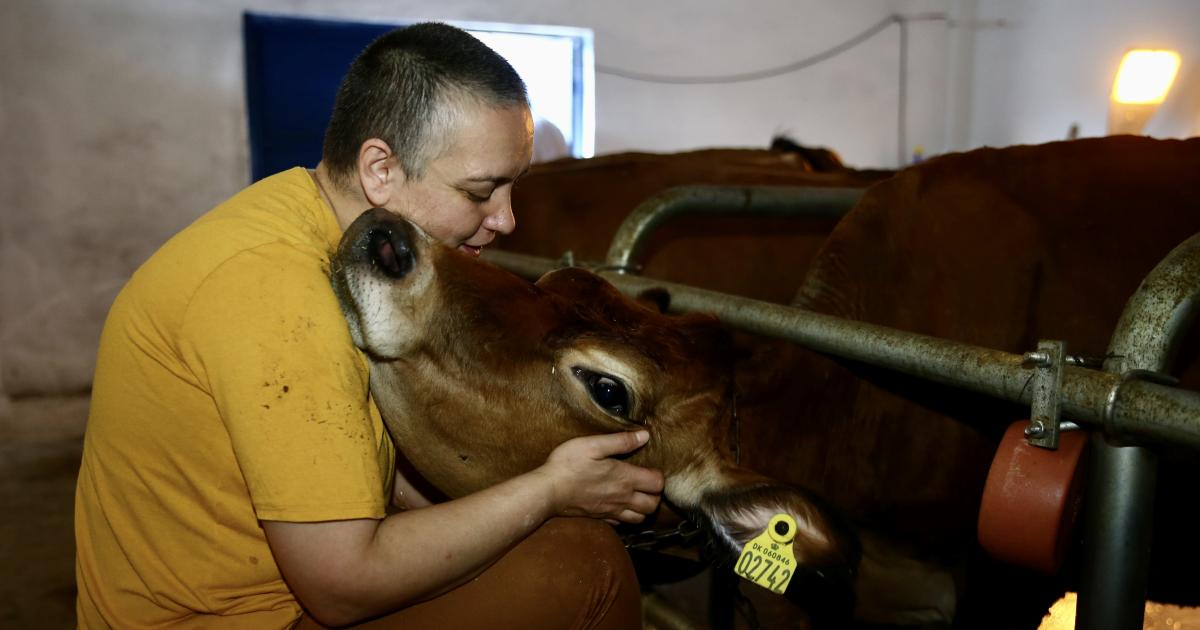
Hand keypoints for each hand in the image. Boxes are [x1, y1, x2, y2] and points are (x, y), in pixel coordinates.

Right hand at [537, 430, 664, 523]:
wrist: (548, 491)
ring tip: (637, 495)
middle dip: (655, 495)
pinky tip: (619, 505)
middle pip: (653, 505)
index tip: (649, 468)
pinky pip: (622, 523)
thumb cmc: (568, 465)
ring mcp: (611, 510)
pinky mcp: (600, 517)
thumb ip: (621, 441)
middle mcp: (622, 497)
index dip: (658, 476)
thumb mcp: (593, 445)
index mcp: (624, 478)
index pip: (657, 483)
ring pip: (640, 518)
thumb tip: (644, 436)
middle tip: (646, 483)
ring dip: (643, 508)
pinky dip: (627, 516)